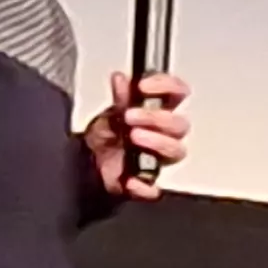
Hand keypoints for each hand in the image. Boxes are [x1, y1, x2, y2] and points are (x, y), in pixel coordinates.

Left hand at [86, 69, 192, 198]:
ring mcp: (158, 159)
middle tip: (131, 116)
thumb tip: (121, 79)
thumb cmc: (107, 137)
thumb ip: (119, 98)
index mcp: (159, 114)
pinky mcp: (147, 183)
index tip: (144, 87)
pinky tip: (130, 179)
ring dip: (157, 142)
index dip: (167, 86)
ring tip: (133, 137)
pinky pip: (153, 189)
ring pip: (177, 151)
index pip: (177, 93)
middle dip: (157, 118)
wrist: (87, 166)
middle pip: (180, 125)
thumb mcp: (110, 113)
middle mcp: (165, 135)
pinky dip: (143, 186)